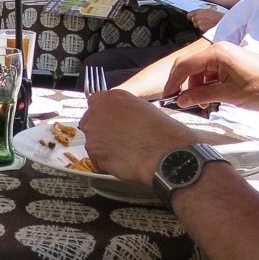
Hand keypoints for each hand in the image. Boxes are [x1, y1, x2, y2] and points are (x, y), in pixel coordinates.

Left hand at [80, 90, 196, 184]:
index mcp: (108, 98)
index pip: (95, 104)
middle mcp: (96, 113)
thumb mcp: (141, 107)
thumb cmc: (162, 132)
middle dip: (102, 131)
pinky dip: (107, 162)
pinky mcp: (94, 153)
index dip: (105, 116)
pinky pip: (97, 158)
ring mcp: (93, 133)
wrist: (167, 153)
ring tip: (126, 151)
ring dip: (105, 147)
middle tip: (120, 139)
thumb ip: (123, 108)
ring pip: (93, 141)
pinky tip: (124, 160)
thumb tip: (118, 115)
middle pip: (91, 122)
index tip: (111, 123)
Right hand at [163, 41, 258, 110]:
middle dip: (183, 84)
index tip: (166, 96)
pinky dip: (208, 83)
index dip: (173, 82)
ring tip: (201, 102)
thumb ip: (201, 95)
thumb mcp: (229, 95)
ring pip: (201, 70)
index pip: (184, 65)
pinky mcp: (233, 61)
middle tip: (179, 100)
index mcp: (216, 53)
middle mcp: (219, 49)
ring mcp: (227, 54)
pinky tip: (211, 96)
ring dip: (197, 86)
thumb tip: (182, 100)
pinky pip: (212, 70)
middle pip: (190, 66)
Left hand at [187, 7, 223, 31]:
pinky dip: (204, 28)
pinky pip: (201, 29)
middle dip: (197, 21)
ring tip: (208, 23)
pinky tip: (209, 26)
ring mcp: (200, 23)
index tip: (190, 17)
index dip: (190, 16)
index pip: (190, 14)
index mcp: (200, 11)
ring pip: (197, 25)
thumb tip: (197, 14)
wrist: (224, 21)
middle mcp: (198, 16)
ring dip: (201, 25)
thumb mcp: (209, 10)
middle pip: (193, 20)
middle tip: (204, 21)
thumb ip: (202, 12)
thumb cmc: (219, 16)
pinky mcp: (202, 28)